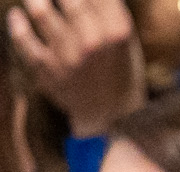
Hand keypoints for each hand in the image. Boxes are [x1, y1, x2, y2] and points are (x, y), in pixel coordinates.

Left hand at [6, 0, 147, 136]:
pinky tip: (17, 15)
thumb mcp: (126, 41)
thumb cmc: (119, 72)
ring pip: (41, 12)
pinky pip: (23, 39)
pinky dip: (16, 23)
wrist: (111, 115)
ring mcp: (68, 55)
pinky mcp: (47, 69)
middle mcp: (93, 41)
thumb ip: (109, 12)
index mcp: (117, 31)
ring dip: (34, 0)